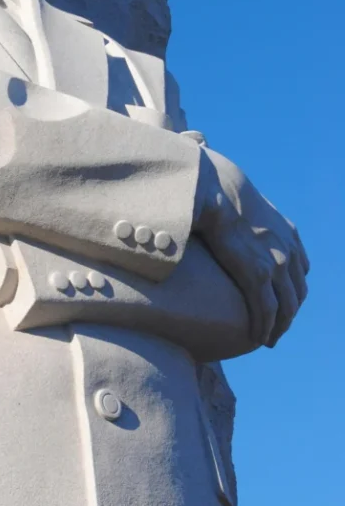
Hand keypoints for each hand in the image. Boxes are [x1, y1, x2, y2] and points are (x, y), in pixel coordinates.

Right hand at [193, 149, 308, 346]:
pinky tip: (258, 337)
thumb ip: (235, 201)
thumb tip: (206, 167)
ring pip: (286, 306)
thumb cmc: (215, 187)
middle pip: (297, 292)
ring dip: (278, 326)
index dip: (292, 290)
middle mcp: (287, 249)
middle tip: (274, 330)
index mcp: (285, 233)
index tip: (281, 303)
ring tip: (266, 339)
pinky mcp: (258, 274)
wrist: (211, 186)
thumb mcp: (237, 195)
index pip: (299, 269)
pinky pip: (267, 309)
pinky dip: (264, 326)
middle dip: (288, 314)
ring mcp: (276, 262)